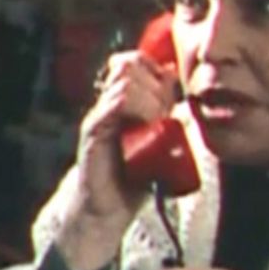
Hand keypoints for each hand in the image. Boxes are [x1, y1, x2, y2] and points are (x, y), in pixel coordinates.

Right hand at [57, 50, 177, 269]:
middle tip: (164, 112)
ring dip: (149, 98)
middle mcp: (108, 103)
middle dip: (155, 84)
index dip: (155, 68)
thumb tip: (174, 73)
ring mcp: (100, 114)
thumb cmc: (133, 176)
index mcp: (123, 101)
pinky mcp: (94, 130)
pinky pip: (115, 103)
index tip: (170, 91)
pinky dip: (137, 108)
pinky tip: (147, 126)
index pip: (135, 61)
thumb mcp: (158, 136)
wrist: (108, 208)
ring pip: (126, 81)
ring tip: (156, 122)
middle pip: (130, 64)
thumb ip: (164, 107)